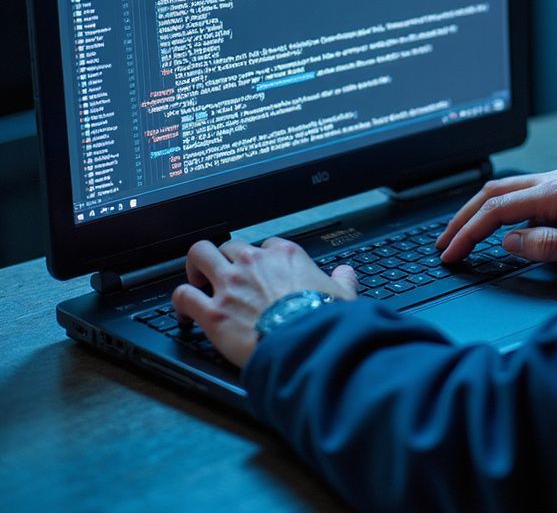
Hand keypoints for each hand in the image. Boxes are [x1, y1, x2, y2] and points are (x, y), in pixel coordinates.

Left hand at [172, 236, 356, 367]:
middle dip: (225, 258)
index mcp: (284, 255)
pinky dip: (179, 302)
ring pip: (199, 255)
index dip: (261, 258)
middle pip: (229, 245)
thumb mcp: (342, 293)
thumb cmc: (322, 318)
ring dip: (195, 267)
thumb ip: (342, 279)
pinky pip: (183, 296)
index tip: (261, 272)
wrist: (305, 342)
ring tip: (197, 280)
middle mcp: (253, 263)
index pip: (266, 244)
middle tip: (225, 275)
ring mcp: (230, 285)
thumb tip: (346, 274)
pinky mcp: (213, 312)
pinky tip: (184, 313)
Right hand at [435, 169, 556, 274]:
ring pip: (504, 189)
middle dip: (462, 218)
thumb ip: (548, 246)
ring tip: (457, 235)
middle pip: (493, 192)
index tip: (451, 253)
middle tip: (443, 244)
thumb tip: (508, 242)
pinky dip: (496, 208)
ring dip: (477, 211)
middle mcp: (556, 180)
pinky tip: (490, 224)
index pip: (498, 209)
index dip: (469, 232)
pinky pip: (520, 194)